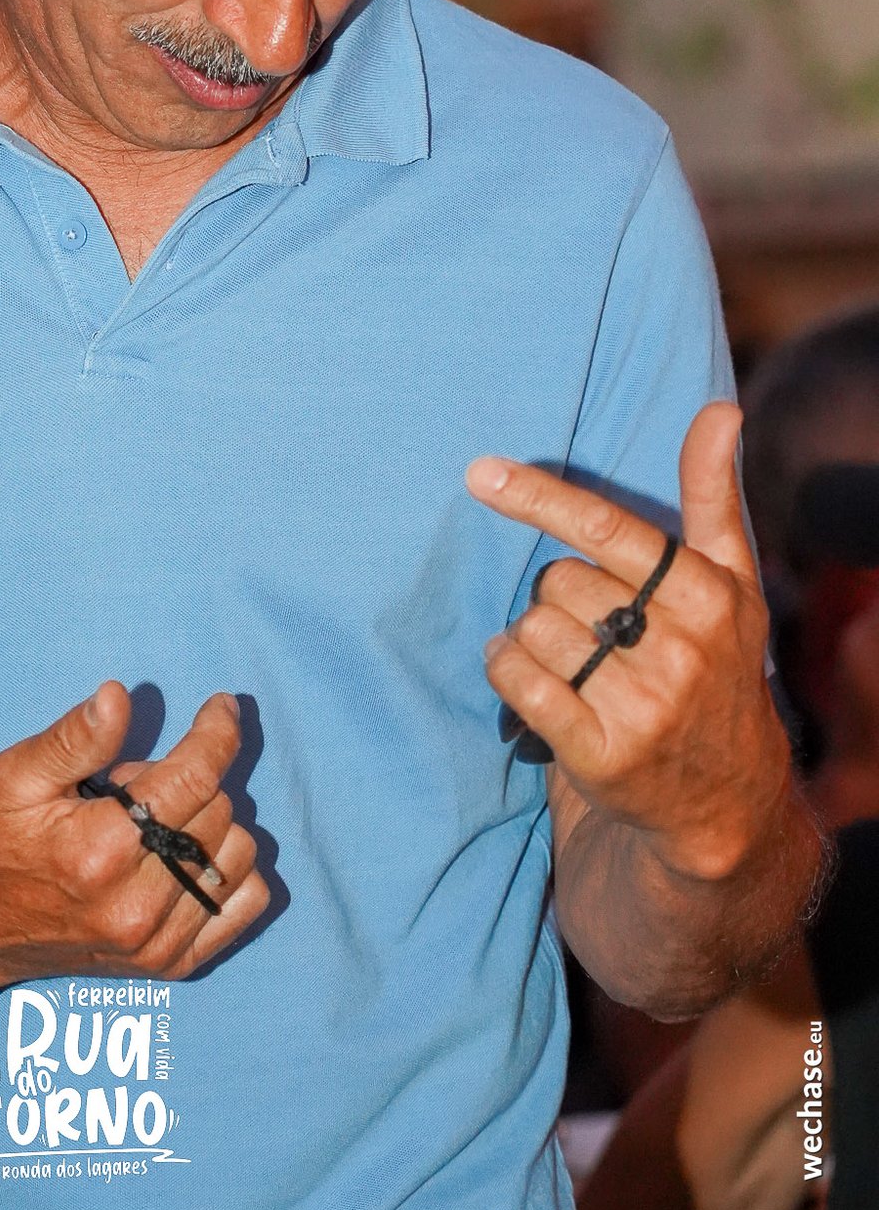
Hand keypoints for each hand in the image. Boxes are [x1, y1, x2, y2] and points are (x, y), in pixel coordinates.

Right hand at [0, 680, 268, 996]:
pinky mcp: (171, 965)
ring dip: (211, 822)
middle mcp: (136, 904)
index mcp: (99, 850)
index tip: (220, 706)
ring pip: (238, 853)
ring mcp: (158, 942)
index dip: (217, 733)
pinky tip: (189, 855)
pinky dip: (232, 869)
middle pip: (216, 810)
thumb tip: (119, 697)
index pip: (193, 779)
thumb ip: (75, 738)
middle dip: (189, 776)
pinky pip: (245, 904)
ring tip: (153, 823)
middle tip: (135, 782)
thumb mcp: (16, 776)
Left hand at [467, 401, 792, 882]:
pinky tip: (529, 677)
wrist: (725, 797)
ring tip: (573, 659)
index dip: (540, 498)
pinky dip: (506, 668)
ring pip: (533, 628)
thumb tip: (721, 411)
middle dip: (559, 594)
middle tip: (595, 625)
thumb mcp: (729, 581)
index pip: (606, 528)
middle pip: (558, 580)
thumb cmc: (715, 662)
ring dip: (532, 635)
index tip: (480, 473)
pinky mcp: (602, 753)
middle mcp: (681, 648)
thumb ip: (713, 495)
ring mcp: (643, 705)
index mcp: (708, 594)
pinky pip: (518, 682)